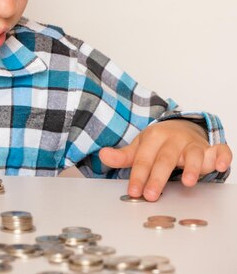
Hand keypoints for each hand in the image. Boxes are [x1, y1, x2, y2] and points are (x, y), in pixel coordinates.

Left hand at [98, 119, 231, 200]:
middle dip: (157, 177)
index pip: (143, 159)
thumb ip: (123, 156)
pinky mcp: (210, 148)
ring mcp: (193, 143)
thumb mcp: (139, 147)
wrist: (182, 127)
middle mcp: (173, 139)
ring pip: (192, 154)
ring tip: (187, 182)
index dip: (138, 176)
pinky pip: (219, 150)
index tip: (133, 192)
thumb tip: (102, 156)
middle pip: (164, 159)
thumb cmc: (158, 142)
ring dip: (191, 167)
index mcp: (153, 138)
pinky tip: (219, 166)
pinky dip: (221, 157)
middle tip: (152, 195)